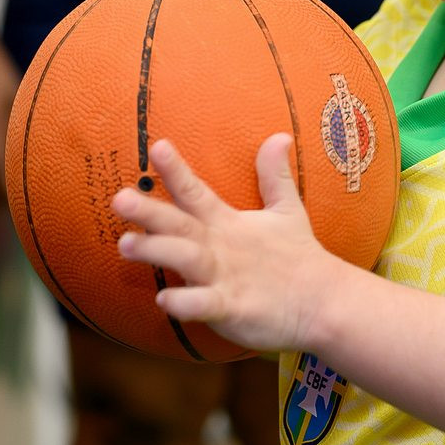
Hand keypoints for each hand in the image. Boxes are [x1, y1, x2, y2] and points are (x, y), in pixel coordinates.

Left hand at [113, 134, 342, 353]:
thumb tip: (278, 135)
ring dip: (157, 252)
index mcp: (228, 224)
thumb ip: (273, 176)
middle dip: (150, 211)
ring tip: (125, 245)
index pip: (196, 192)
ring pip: (186, 260)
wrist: (325, 304)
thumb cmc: (299, 258)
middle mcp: (221, 247)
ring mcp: (226, 278)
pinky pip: (205, 306)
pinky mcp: (234, 308)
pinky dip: (186, 303)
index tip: (156, 147)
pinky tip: (164, 300)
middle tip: (119, 198)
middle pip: (181, 225)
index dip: (176, 171)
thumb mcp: (287, 211)